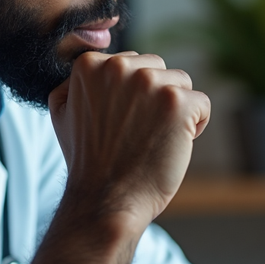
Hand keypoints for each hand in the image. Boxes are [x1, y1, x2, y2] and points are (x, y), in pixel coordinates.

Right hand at [48, 51, 210, 232]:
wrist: (105, 200)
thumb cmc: (88, 162)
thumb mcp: (62, 114)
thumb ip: (74, 82)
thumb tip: (94, 63)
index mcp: (90, 65)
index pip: (132, 62)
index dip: (133, 96)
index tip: (121, 122)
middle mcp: (118, 67)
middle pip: (158, 68)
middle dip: (156, 98)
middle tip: (138, 132)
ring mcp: (149, 83)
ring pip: (181, 83)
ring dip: (175, 110)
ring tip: (155, 138)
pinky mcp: (177, 102)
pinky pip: (202, 103)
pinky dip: (195, 125)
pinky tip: (173, 144)